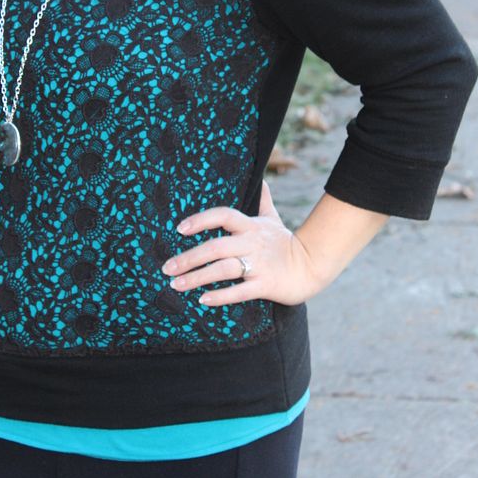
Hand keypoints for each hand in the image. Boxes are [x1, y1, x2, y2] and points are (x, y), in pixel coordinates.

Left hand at [161, 180, 325, 306]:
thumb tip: (261, 178)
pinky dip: (221, 295)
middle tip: (167, 267)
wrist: (310, 266)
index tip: (180, 228)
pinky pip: (240, 292)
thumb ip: (262, 200)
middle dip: (189, 257)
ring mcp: (259, 264)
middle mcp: (252, 243)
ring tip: (176, 285)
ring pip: (223, 269)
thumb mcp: (273, 218)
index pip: (223, 215)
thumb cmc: (285, 242)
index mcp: (251, 226)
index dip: (201, 220)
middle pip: (216, 246)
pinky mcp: (265, 285)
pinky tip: (203, 299)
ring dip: (198, 277)